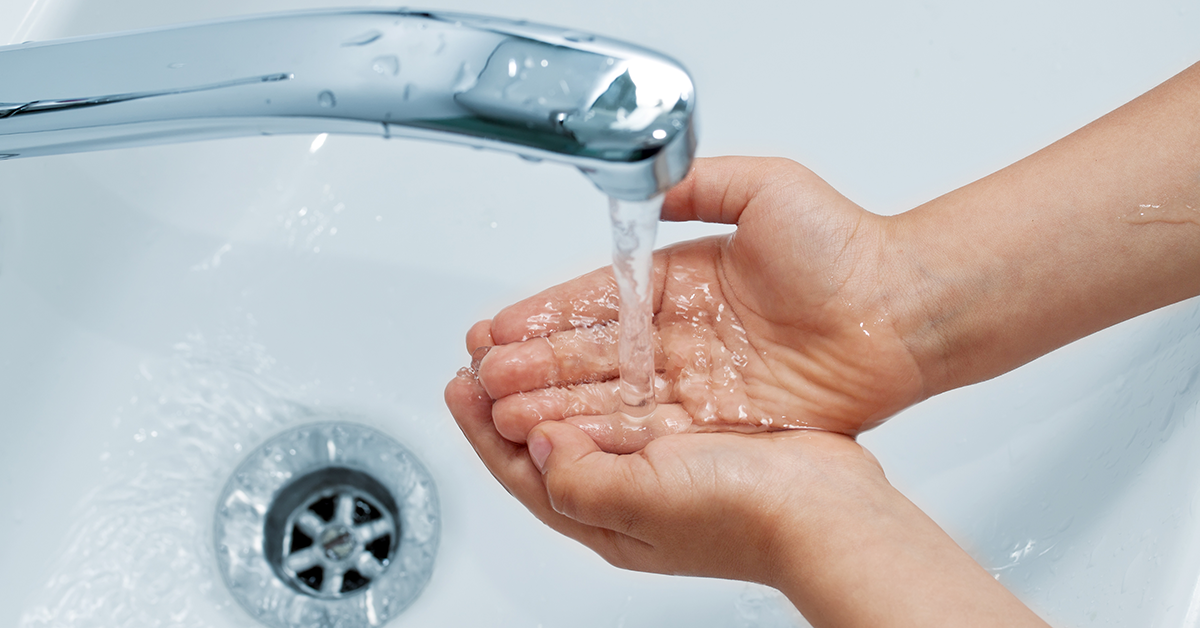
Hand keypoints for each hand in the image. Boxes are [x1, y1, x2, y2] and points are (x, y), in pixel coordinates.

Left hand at [443, 371, 883, 583]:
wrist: (827, 511)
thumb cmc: (745, 516)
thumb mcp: (640, 502)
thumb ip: (577, 478)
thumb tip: (540, 444)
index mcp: (603, 516)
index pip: (521, 472)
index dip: (482, 429)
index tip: (458, 383)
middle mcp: (626, 491)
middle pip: (548, 437)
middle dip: (511, 394)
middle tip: (483, 351)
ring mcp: (660, 462)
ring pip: (587, 411)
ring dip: (553, 375)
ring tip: (526, 340)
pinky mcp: (694, 432)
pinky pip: (632, 396)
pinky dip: (606, 370)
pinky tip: (600, 345)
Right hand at [470, 156, 925, 451]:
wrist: (900, 309)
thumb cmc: (845, 246)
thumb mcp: (764, 188)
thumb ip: (698, 187)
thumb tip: (648, 189)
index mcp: (681, 282)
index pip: (596, 303)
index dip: (544, 318)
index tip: (498, 329)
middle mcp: (682, 336)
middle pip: (593, 357)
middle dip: (533, 368)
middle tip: (481, 377)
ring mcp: (699, 382)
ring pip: (612, 398)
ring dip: (555, 406)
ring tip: (500, 412)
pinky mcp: (722, 421)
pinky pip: (652, 430)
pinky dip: (603, 436)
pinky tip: (559, 439)